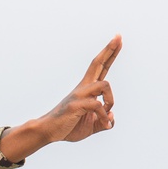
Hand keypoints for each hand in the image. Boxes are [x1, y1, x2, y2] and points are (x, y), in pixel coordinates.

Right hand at [0, 35, 121, 162]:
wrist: (49, 131)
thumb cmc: (68, 127)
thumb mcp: (91, 126)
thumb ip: (104, 121)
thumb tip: (112, 118)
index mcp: (87, 89)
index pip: (100, 67)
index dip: (109, 54)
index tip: (118, 39)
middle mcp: (83, 88)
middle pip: (97, 63)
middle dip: (109, 50)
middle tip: (118, 36)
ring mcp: (79, 95)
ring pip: (104, 85)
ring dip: (111, 100)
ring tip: (108, 112)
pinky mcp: (76, 105)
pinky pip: (98, 105)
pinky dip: (104, 116)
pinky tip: (103, 123)